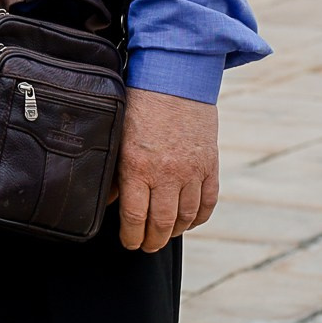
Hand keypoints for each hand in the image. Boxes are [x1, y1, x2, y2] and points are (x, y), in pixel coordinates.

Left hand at [116, 88, 219, 252]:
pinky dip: (199, 218)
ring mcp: (192, 171)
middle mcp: (167, 174)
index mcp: (138, 166)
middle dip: (152, 241)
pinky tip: (189, 221)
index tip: (128, 242)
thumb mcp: (117, 134)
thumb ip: (114, 169)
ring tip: (165, 235)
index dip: (130, 236)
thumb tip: (111, 198)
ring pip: (186, 217)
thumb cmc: (139, 103)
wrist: (174, 77)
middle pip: (162, 224)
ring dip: (175, 232)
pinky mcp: (210, 165)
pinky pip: (208, 203)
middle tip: (145, 245)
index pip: (134, 217)